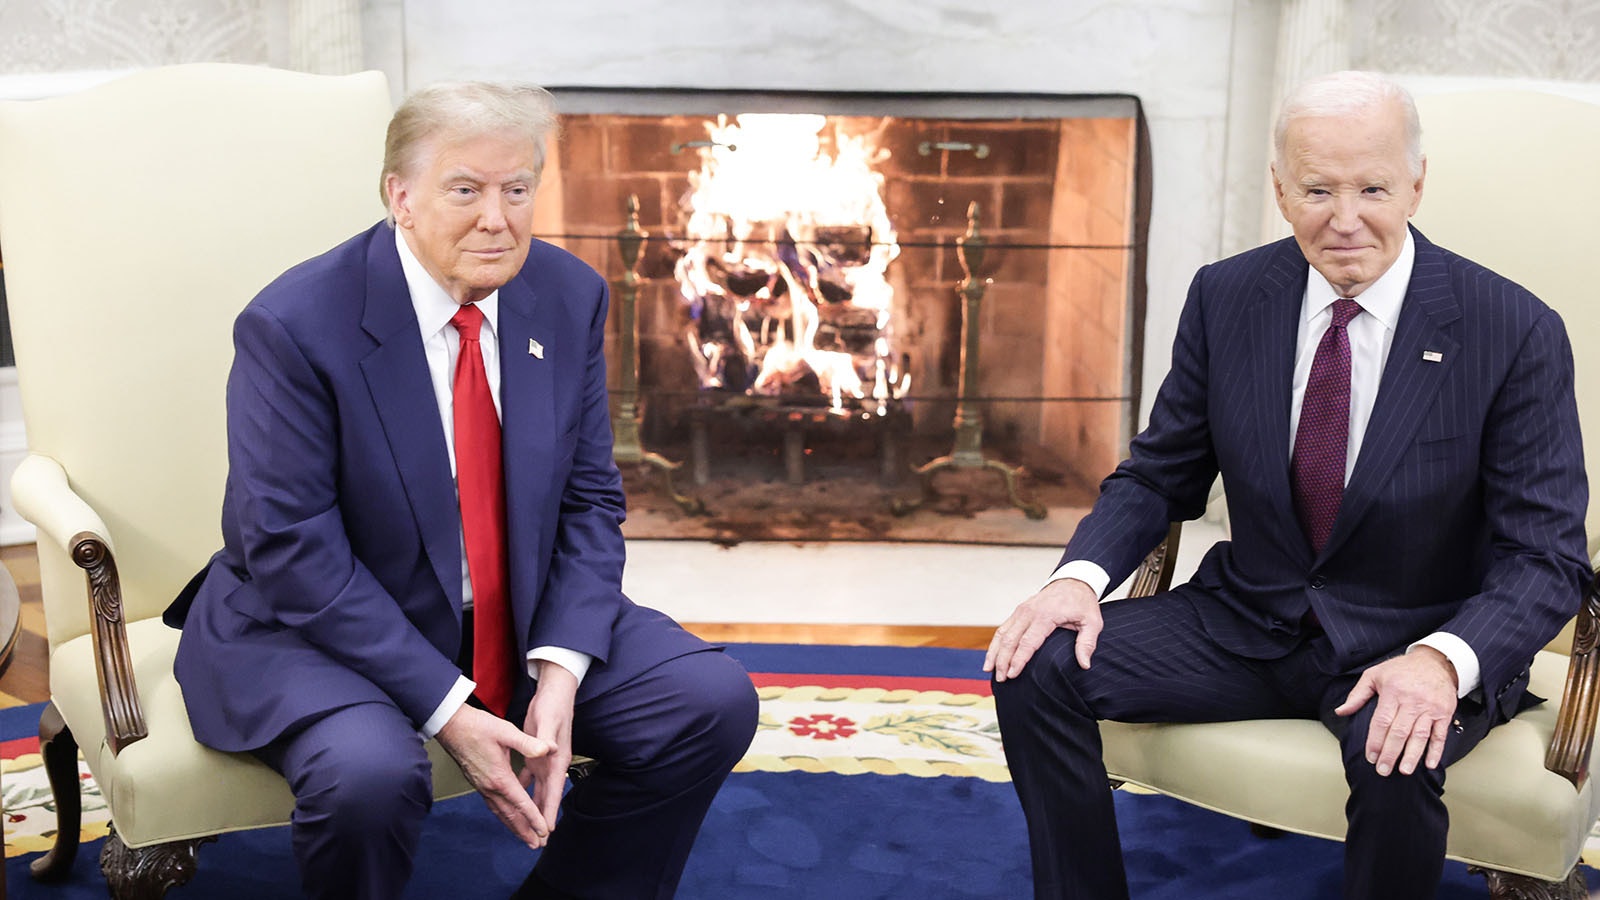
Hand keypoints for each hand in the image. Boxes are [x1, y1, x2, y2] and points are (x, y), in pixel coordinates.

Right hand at [436, 702, 553, 848]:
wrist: (451, 726)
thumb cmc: (478, 726)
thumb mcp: (506, 731)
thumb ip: (528, 743)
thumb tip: (547, 750)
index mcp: (499, 777)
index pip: (520, 803)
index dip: (534, 818)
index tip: (543, 831)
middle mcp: (490, 787)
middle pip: (510, 815)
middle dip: (524, 831)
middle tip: (537, 845)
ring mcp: (482, 786)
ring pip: (500, 812)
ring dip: (514, 826)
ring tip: (525, 837)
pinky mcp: (478, 783)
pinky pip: (493, 805)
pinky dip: (503, 815)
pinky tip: (508, 816)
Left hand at [518, 659, 577, 839]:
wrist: (555, 692)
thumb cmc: (554, 705)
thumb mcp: (548, 720)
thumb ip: (545, 737)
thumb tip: (548, 750)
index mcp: (557, 759)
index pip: (553, 791)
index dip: (549, 811)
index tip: (546, 832)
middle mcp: (552, 763)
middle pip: (546, 797)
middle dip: (541, 819)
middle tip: (536, 842)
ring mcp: (544, 760)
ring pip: (537, 790)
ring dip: (532, 808)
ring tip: (527, 828)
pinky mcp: (535, 754)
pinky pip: (528, 777)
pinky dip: (522, 789)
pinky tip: (515, 798)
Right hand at [984, 578, 1102, 681]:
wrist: (1073, 581)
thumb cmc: (1083, 603)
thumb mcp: (1092, 622)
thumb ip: (1087, 643)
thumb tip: (1084, 665)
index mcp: (1046, 616)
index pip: (1027, 642)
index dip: (1018, 660)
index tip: (1012, 675)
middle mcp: (1029, 612)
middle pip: (1010, 639)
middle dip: (1002, 661)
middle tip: (1000, 679)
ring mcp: (1021, 610)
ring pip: (1002, 633)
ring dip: (994, 653)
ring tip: (989, 670)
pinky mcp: (1018, 611)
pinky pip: (1003, 628)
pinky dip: (995, 643)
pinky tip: (992, 656)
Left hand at [1334, 646, 1459, 776]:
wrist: (1435, 661)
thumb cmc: (1401, 669)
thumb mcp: (1374, 675)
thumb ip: (1357, 695)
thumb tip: (1340, 712)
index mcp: (1393, 692)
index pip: (1381, 721)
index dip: (1375, 741)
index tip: (1370, 757)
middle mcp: (1412, 701)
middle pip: (1399, 732)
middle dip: (1390, 753)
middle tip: (1383, 770)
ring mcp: (1430, 708)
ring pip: (1420, 736)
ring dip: (1412, 755)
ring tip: (1404, 770)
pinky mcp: (1444, 713)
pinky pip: (1440, 734)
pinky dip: (1436, 751)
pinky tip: (1429, 764)